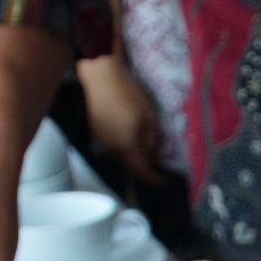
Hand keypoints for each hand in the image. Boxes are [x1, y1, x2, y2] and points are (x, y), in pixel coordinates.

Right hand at [77, 52, 167, 185]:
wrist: (97, 78)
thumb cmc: (126, 95)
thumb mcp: (149, 118)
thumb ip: (153, 141)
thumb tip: (154, 156)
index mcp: (126, 149)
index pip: (143, 173)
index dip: (156, 180)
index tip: (166, 182)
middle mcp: (111, 152)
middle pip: (131, 168)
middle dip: (145, 168)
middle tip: (158, 164)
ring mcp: (100, 143)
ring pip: (121, 158)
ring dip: (134, 158)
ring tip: (146, 149)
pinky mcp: (94, 135)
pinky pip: (112, 149)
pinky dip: (124, 148)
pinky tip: (131, 137)